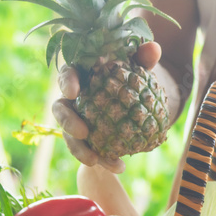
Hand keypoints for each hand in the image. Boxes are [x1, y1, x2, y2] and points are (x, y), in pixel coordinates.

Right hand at [52, 41, 162, 173]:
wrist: (143, 96)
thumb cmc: (136, 74)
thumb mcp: (141, 65)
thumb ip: (144, 56)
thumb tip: (153, 48)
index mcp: (81, 74)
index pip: (68, 74)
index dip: (67, 82)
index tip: (73, 92)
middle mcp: (74, 99)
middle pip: (61, 110)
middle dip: (68, 123)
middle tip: (83, 133)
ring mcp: (79, 121)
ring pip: (72, 137)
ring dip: (81, 150)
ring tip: (96, 161)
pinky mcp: (90, 140)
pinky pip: (92, 151)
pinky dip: (104, 161)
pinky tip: (119, 167)